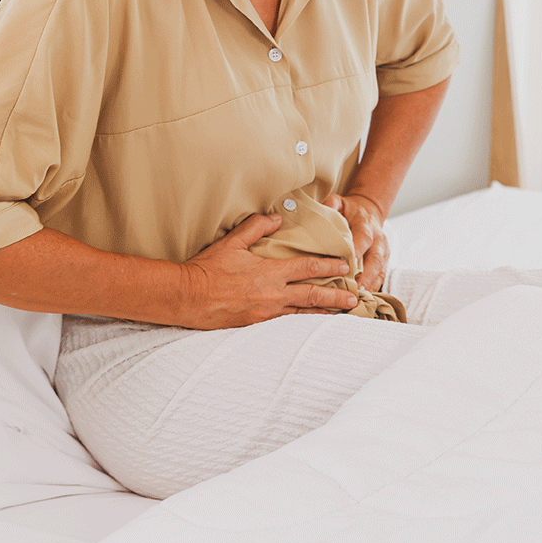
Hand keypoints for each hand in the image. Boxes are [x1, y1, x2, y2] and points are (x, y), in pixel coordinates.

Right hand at [180, 213, 357, 328]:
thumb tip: (277, 217)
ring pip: (302, 314)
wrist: (187, 297)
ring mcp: (266, 313)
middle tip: (354, 297)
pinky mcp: (256, 325)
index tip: (346, 267)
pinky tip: (309, 324)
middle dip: (336, 296)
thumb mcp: (232, 242)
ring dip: (323, 312)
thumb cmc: (208, 269)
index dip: (329, 266)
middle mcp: (273, 294)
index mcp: (270, 272)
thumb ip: (257, 227)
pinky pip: (286, 324)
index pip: (308, 267)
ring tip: (340, 313)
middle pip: (313, 295)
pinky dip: (301, 323)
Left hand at [324, 192, 389, 293]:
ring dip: (371, 285)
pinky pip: (382, 277)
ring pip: (380, 270)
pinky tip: (365, 301)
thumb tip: (322, 211)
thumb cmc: (349, 211)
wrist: (369, 212)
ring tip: (361, 300)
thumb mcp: (339, 202)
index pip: (362, 239)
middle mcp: (378, 239)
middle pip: (375, 259)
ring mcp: (383, 252)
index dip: (356, 252)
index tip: (347, 266)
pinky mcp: (384, 261)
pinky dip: (374, 289)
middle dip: (367, 275)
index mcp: (366, 225)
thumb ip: (331, 205)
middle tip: (357, 289)